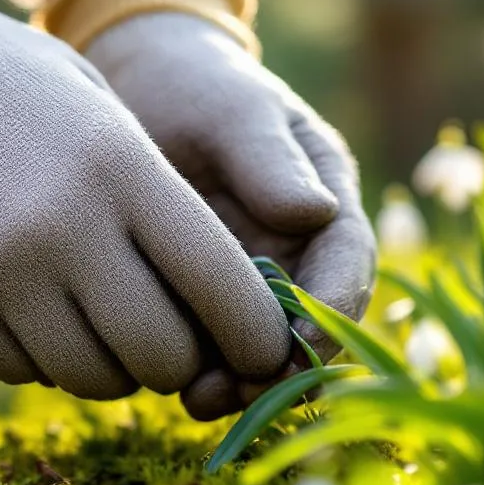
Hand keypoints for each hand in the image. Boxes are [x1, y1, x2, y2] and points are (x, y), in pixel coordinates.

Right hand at [0, 0, 289, 405]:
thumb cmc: (14, 87)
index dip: (257, 332)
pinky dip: (45, 358)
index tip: (265, 346)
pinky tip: (35, 307)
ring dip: (115, 362)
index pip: (224, 286)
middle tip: (173, 334)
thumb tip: (225, 306)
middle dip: (183, 357)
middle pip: (164, 353)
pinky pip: (25, 373)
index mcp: (123, 171)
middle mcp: (65, 231)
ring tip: (100, 314)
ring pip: (97, 377)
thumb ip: (168, 204)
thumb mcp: (108, 115)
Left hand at [84, 13, 377, 418]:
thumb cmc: (195, 86)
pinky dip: (199, 373)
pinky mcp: (202, 299)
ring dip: (240, 382)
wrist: (134, 86)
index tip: (302, 343)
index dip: (334, 309)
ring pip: (261, 347)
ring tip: (199, 398)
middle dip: (283, 364)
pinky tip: (169, 385)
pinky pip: (212, 348)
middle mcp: (299, 251)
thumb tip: (315, 213)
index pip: (349, 263)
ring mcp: (251, 280)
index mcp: (326, 201)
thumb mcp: (232, 110)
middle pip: (311, 323)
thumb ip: (269, 158)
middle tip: (240, 388)